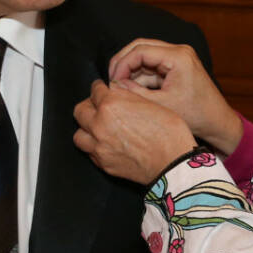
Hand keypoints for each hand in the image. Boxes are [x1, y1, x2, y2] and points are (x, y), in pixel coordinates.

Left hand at [73, 80, 197, 183]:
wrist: (173, 162)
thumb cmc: (169, 133)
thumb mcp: (151, 103)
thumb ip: (127, 96)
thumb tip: (116, 91)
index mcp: (111, 104)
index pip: (95, 90)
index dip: (100, 88)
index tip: (101, 89)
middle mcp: (99, 125)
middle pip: (80, 111)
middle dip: (89, 106)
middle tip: (98, 107)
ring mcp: (99, 146)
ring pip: (79, 134)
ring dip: (87, 129)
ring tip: (98, 128)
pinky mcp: (103, 164)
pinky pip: (89, 152)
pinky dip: (95, 146)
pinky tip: (106, 144)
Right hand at [108, 40, 242, 154]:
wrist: (217, 122)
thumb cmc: (197, 116)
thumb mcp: (162, 105)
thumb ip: (136, 94)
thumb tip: (114, 86)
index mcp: (178, 57)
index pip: (140, 50)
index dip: (122, 64)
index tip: (113, 81)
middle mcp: (179, 51)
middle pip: (140, 47)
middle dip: (123, 64)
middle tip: (111, 81)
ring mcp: (178, 58)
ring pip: (144, 57)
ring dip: (131, 72)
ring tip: (120, 89)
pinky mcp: (175, 67)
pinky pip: (152, 67)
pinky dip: (140, 77)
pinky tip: (132, 91)